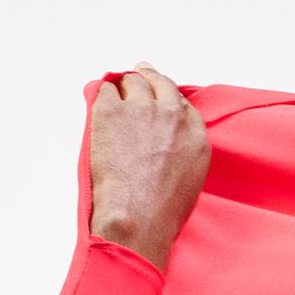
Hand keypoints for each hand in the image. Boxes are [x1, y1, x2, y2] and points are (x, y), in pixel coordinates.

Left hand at [88, 66, 208, 274]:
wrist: (137, 218)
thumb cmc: (160, 213)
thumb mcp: (189, 182)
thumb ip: (182, 153)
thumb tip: (165, 148)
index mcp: (195, 135)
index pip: (181, 102)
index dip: (166, 99)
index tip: (157, 100)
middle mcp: (172, 114)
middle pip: (160, 83)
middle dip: (147, 80)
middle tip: (137, 77)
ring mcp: (142, 108)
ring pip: (132, 81)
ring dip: (124, 89)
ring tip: (115, 98)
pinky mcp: (113, 110)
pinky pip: (106, 90)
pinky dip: (103, 97)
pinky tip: (100, 108)